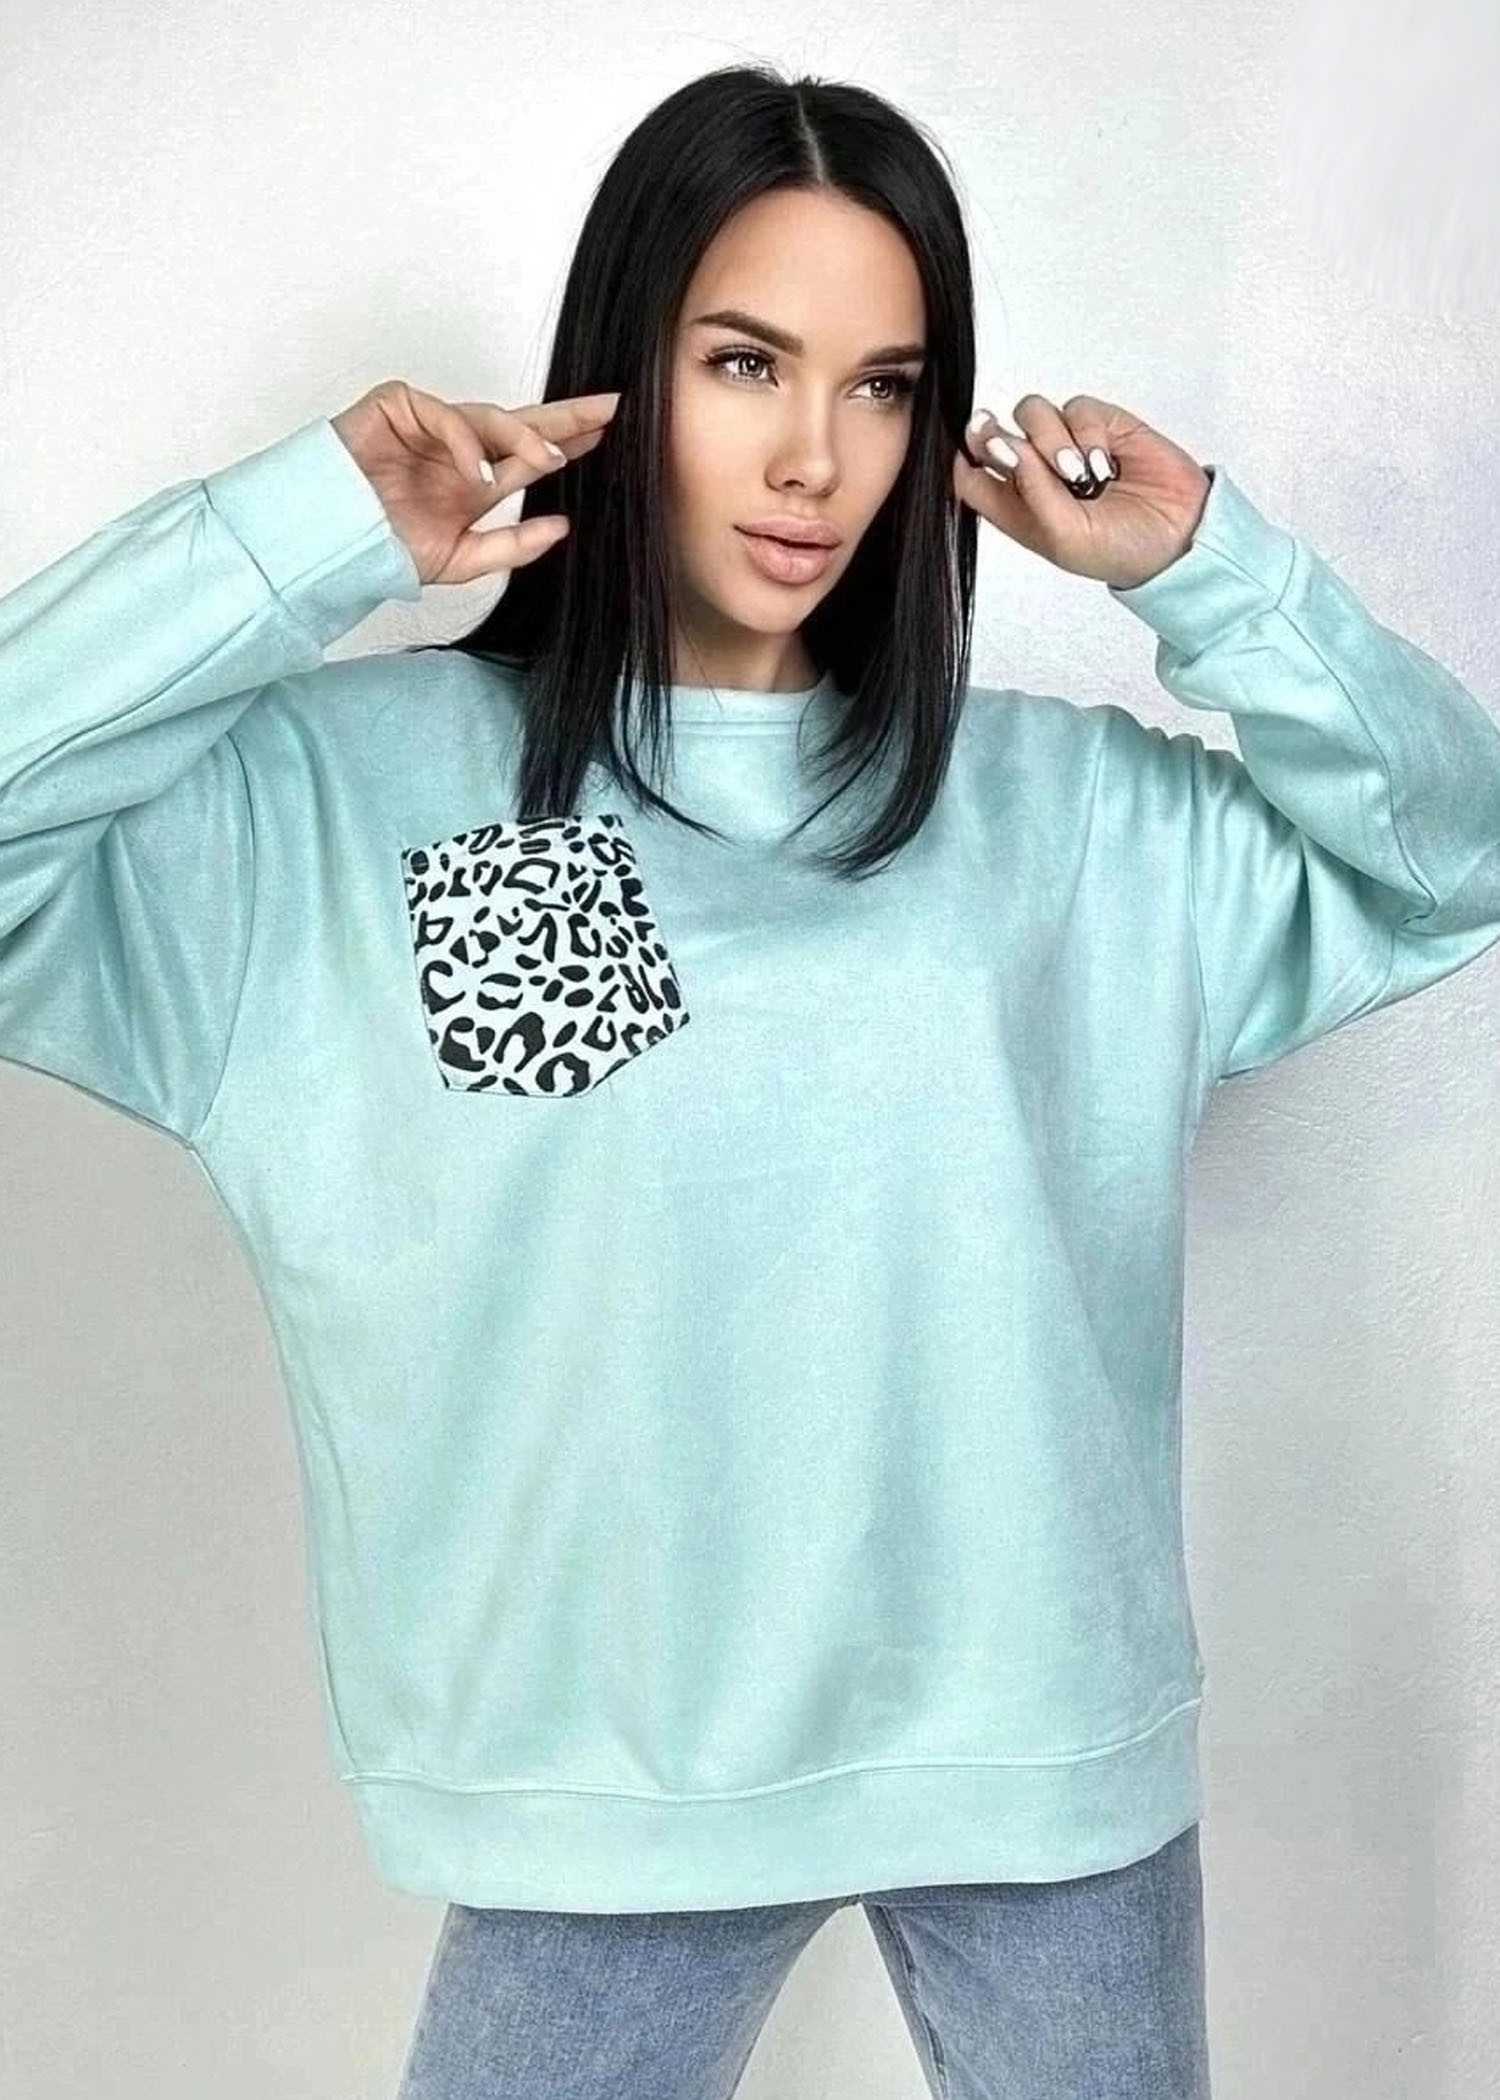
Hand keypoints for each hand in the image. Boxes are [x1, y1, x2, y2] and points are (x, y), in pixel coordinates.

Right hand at [330, 378, 620, 586]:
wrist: (331, 542)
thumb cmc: (384, 546)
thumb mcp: (461, 559)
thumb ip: (511, 546)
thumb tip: (563, 528)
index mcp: (476, 482)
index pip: (530, 455)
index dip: (568, 441)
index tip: (609, 433)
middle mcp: (459, 449)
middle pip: (522, 424)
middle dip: (566, 415)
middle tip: (610, 408)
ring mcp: (430, 424)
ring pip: (489, 417)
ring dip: (523, 436)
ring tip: (550, 458)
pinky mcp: (399, 406)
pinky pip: (443, 414)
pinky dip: (464, 441)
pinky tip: (477, 471)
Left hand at [952, 393, 1211, 590]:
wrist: (1179, 536)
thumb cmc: (1119, 550)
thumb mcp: (1064, 535)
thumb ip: (1031, 492)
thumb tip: (1007, 445)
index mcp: (1016, 509)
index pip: (969, 475)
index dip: (965, 457)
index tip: (979, 452)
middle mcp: (1035, 474)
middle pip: (994, 433)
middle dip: (1003, 438)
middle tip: (1022, 456)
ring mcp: (1066, 445)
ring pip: (1033, 413)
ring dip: (1052, 440)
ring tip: (1080, 476)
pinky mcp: (1100, 425)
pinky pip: (1077, 408)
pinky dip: (1089, 434)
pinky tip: (1107, 465)